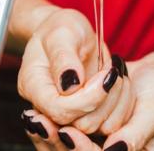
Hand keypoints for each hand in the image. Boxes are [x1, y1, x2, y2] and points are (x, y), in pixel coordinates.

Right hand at [18, 9, 134, 132]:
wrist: (70, 33)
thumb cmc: (62, 28)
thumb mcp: (62, 33)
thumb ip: (64, 58)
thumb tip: (70, 85)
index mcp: (33, 86)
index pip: (58, 110)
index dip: (86, 99)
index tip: (105, 75)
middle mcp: (46, 105)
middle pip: (77, 124)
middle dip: (103, 100)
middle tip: (113, 72)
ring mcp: (66, 111)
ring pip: (95, 127)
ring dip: (114, 102)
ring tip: (116, 73)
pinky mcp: (84, 113)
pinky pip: (107, 123)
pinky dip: (120, 105)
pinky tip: (119, 82)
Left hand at [24, 60, 153, 149]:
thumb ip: (136, 135)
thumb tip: (114, 150)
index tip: (68, 133)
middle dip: (56, 143)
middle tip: (38, 124)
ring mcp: (98, 144)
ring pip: (67, 149)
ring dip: (49, 136)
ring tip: (33, 119)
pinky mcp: (88, 133)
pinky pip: (66, 136)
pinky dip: (52, 127)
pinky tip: (38, 115)